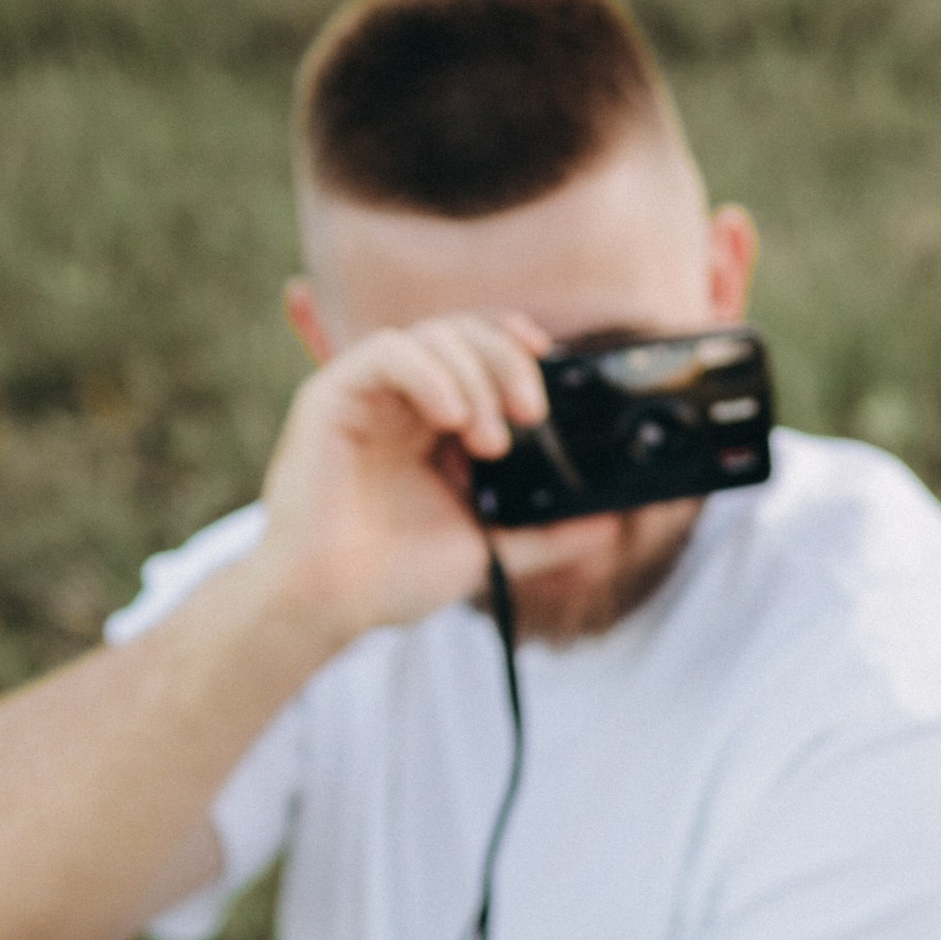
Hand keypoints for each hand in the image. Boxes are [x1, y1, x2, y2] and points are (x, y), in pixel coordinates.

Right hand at [253, 311, 548, 643]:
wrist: (327, 605)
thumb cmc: (391, 576)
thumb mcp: (488, 550)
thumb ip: (548, 534)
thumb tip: (613, 524)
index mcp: (434, 421)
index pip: (481, 351)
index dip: (517, 346)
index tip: (555, 368)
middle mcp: (401, 399)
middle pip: (463, 333)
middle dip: (508, 362)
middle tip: (534, 413)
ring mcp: (366, 394)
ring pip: (430, 335)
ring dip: (474, 375)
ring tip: (491, 439)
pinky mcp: (331, 397)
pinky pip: (387, 354)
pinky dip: (430, 373)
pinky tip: (452, 416)